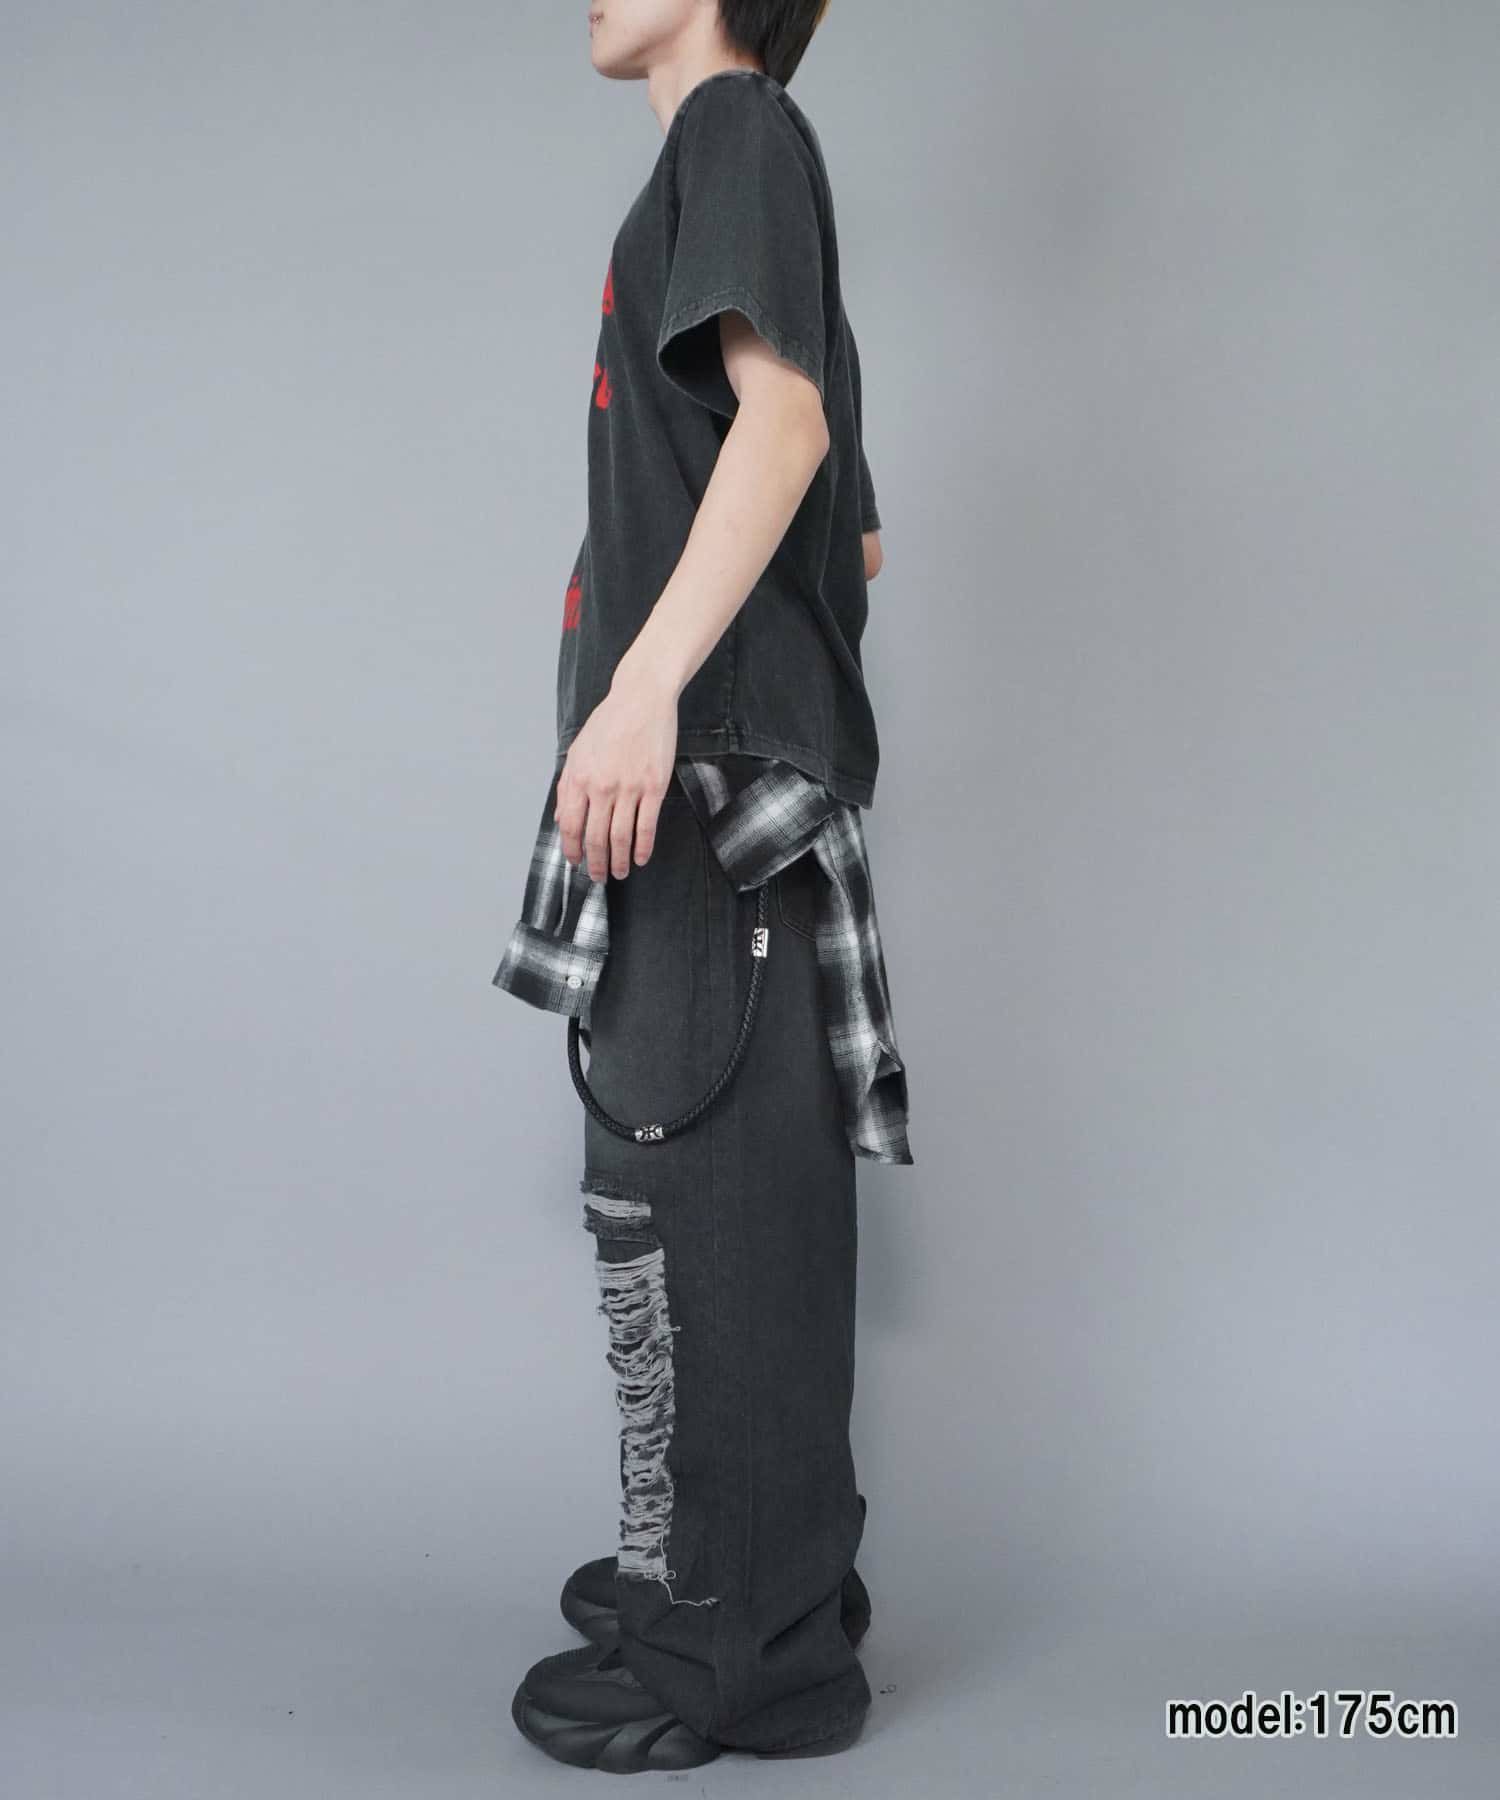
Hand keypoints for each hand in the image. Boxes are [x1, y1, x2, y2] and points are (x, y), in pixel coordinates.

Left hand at [555, 664, 677, 880]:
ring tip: (620, 873)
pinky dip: (643, 847)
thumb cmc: (609, 723)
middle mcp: (602, 787)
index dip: (573, 850)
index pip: (571, 826)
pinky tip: (641, 857)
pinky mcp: (654, 787)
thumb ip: (567, 787)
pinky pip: (646, 826)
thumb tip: (562, 820)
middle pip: (596, 837)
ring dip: (619, 861)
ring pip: (620, 837)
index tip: (576, 862)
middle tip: (599, 877)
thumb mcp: (577, 751)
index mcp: (579, 778)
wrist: (641, 699)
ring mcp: (629, 788)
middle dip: (595, 863)